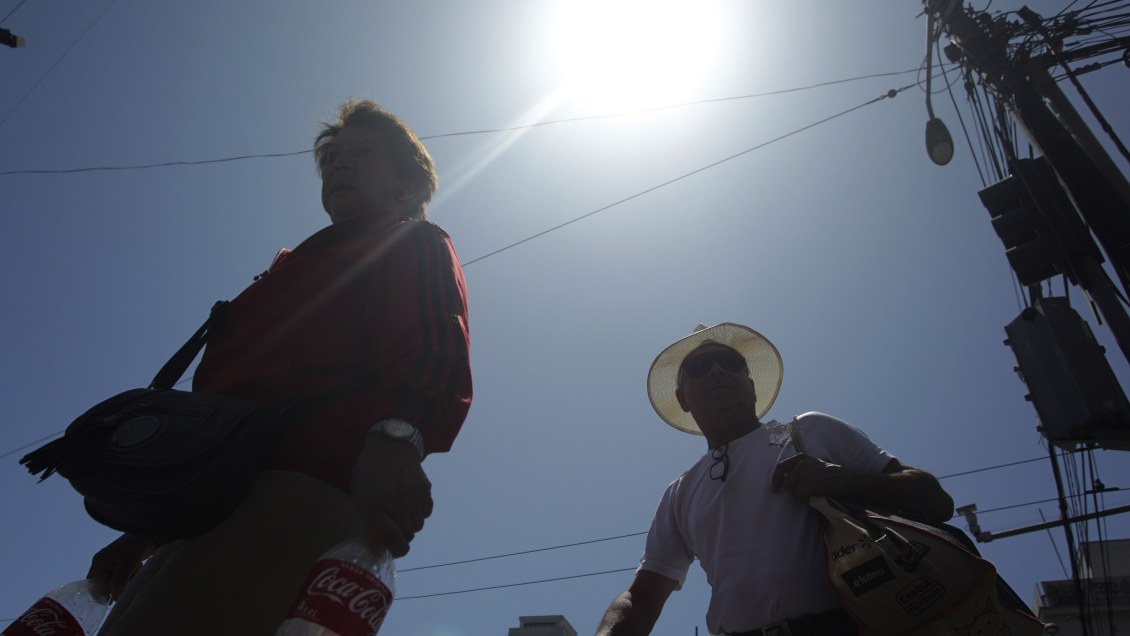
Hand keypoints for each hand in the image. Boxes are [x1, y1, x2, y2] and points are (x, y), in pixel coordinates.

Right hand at [86, 533, 159, 600]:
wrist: (149, 532)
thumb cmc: (133, 548)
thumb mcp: (124, 567)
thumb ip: (118, 584)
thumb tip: (115, 599)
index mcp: (99, 562)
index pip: (93, 583)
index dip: (99, 594)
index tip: (109, 602)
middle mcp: (105, 562)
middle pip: (106, 582)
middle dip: (117, 586)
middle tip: (127, 584)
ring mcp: (116, 561)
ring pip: (118, 579)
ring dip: (127, 580)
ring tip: (135, 571)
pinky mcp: (126, 560)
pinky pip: (126, 574)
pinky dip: (133, 574)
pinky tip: (139, 567)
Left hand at [351, 435, 432, 556]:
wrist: (390, 445)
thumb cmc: (370, 472)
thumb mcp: (360, 495)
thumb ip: (369, 521)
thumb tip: (380, 546)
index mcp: (371, 504)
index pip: (392, 538)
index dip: (396, 550)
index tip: (395, 549)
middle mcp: (394, 501)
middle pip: (407, 534)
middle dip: (402, 535)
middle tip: (395, 528)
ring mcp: (411, 494)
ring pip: (418, 524)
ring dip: (411, 523)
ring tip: (402, 511)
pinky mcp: (425, 489)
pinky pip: (427, 512)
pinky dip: (420, 512)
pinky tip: (411, 502)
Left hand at [771, 453, 842, 500]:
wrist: (848, 479)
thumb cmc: (830, 477)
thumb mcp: (813, 467)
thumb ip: (799, 470)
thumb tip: (784, 481)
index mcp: (800, 458)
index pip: (781, 467)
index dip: (776, 479)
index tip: (775, 489)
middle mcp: (801, 462)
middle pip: (787, 484)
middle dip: (794, 492)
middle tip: (806, 494)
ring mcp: (805, 471)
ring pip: (794, 491)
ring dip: (802, 496)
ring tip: (815, 492)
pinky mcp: (810, 482)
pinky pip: (801, 496)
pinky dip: (808, 499)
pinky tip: (818, 494)